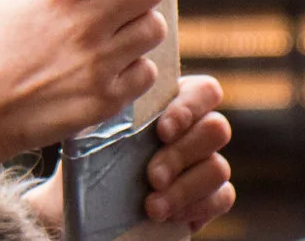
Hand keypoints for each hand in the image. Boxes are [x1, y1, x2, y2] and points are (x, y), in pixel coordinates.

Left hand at [18, 76, 233, 236]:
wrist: (81, 204)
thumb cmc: (90, 158)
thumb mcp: (96, 129)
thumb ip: (118, 108)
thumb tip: (125, 89)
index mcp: (173, 104)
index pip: (205, 91)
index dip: (190, 108)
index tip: (163, 131)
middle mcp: (195, 132)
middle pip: (217, 129)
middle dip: (182, 154)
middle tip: (153, 176)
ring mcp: (205, 165)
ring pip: (219, 168)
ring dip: (185, 188)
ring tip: (152, 206)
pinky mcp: (209, 199)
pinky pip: (223, 197)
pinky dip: (196, 207)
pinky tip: (167, 216)